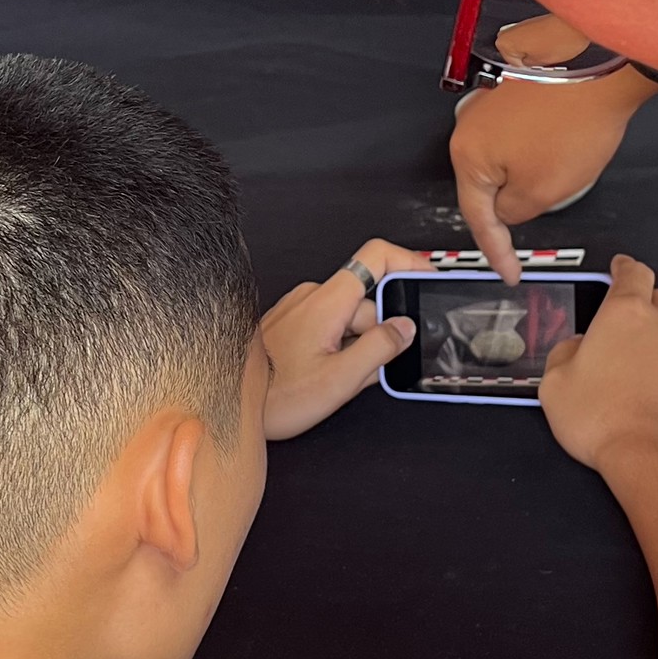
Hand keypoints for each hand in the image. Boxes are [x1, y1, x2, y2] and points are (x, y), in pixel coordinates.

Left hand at [260, 239, 428, 439]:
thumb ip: (380, 349)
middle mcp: (314, 295)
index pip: (378, 256)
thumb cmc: (276, 396)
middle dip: (379, 334)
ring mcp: (302, 307)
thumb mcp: (340, 379)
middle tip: (369, 371)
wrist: (229, 402)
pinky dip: (340, 348)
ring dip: (358, 347)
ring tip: (339, 381)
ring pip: (351, 319)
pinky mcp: (294, 322)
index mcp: (328, 301)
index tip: (428, 281)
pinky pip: (331, 327)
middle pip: (369, 301)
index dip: (409, 263)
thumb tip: (405, 327)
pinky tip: (326, 375)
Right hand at [451, 17, 657, 282]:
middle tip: (547, 210)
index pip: (478, 217)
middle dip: (517, 203)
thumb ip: (514, 212)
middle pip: (488, 186)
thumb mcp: (542, 192)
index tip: (508, 271)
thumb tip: (507, 209)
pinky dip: (540, 150)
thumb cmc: (574, 122)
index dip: (497, 251)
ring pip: (506, 161)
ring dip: (533, 173)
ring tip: (567, 166)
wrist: (603, 66)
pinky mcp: (512, 90)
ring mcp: (489, 103)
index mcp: (466, 154)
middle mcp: (469, 125)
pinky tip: (564, 146)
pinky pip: (518, 136)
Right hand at [538, 255, 657, 469]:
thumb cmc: (605, 421)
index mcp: (626, 313)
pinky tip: (652, 401)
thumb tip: (575, 349)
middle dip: (641, 310)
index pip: (632, 272)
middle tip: (619, 333)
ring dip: (657, 348)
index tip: (621, 266)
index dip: (624, 267)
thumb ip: (565, 353)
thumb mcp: (554, 383)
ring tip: (632, 379)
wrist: (654, 459)